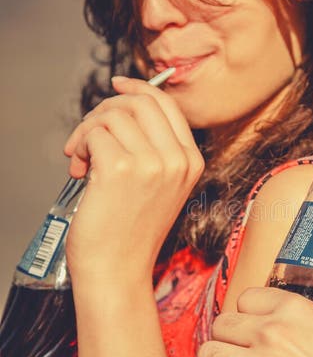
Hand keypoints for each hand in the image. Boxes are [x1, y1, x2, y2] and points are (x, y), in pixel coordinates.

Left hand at [63, 77, 203, 284]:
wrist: (117, 271)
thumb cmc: (129, 234)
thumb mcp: (159, 187)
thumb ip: (152, 149)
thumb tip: (122, 106)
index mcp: (191, 162)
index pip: (166, 105)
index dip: (138, 88)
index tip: (117, 85)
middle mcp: (176, 160)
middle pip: (138, 102)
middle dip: (105, 110)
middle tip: (88, 135)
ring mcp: (151, 163)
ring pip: (112, 115)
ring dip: (87, 131)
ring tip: (81, 159)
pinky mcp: (120, 169)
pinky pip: (94, 134)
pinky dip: (79, 146)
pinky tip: (79, 169)